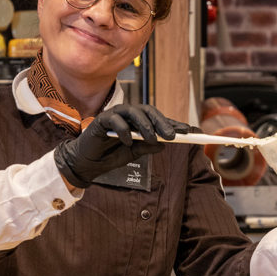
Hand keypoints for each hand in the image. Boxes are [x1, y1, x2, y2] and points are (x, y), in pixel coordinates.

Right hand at [54, 104, 190, 188]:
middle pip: (148, 111)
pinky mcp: (102, 120)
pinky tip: (128, 141)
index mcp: (137, 122)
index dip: (173, 123)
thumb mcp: (133, 154)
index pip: (157, 119)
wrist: (88, 163)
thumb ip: (147, 147)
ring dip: (145, 124)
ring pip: (133, 111)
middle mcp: (128, 115)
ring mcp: (115, 115)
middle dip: (162, 122)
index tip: (189, 131)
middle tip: (173, 135)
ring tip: (152, 138)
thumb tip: (164, 144)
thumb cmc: (110, 156)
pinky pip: (115, 119)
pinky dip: (124, 130)